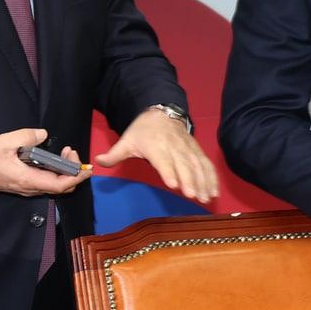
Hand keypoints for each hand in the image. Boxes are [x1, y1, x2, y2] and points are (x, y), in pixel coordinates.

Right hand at [0, 127, 89, 196]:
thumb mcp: (5, 141)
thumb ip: (27, 136)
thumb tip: (43, 135)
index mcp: (26, 179)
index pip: (59, 185)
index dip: (76, 177)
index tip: (86, 167)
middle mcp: (29, 188)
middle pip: (60, 187)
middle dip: (73, 171)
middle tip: (71, 151)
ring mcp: (26, 188)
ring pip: (54, 185)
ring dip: (64, 171)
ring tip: (66, 152)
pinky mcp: (24, 184)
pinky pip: (46, 182)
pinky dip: (56, 172)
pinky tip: (54, 158)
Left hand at [93, 109, 219, 202]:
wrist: (162, 111)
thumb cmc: (143, 130)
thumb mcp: (127, 140)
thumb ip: (114, 154)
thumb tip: (97, 162)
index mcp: (156, 146)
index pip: (163, 160)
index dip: (169, 172)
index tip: (174, 185)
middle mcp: (174, 147)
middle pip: (184, 164)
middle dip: (190, 180)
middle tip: (193, 196)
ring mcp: (187, 148)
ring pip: (197, 165)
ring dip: (203, 181)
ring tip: (206, 198)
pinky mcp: (196, 150)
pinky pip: (206, 164)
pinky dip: (212, 177)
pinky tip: (214, 191)